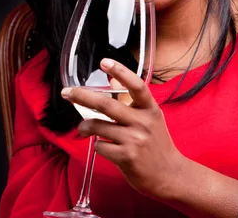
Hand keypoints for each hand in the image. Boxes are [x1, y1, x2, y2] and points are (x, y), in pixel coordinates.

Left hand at [61, 58, 187, 199]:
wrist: (170, 175)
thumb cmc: (157, 144)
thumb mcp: (149, 118)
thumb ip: (131, 100)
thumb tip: (112, 79)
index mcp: (151, 110)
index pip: (136, 86)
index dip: (120, 72)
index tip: (104, 62)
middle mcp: (143, 122)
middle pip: (107, 104)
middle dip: (82, 96)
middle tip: (67, 93)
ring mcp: (135, 140)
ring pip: (98, 126)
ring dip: (85, 127)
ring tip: (83, 129)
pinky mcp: (127, 157)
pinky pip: (100, 146)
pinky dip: (98, 146)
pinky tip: (105, 147)